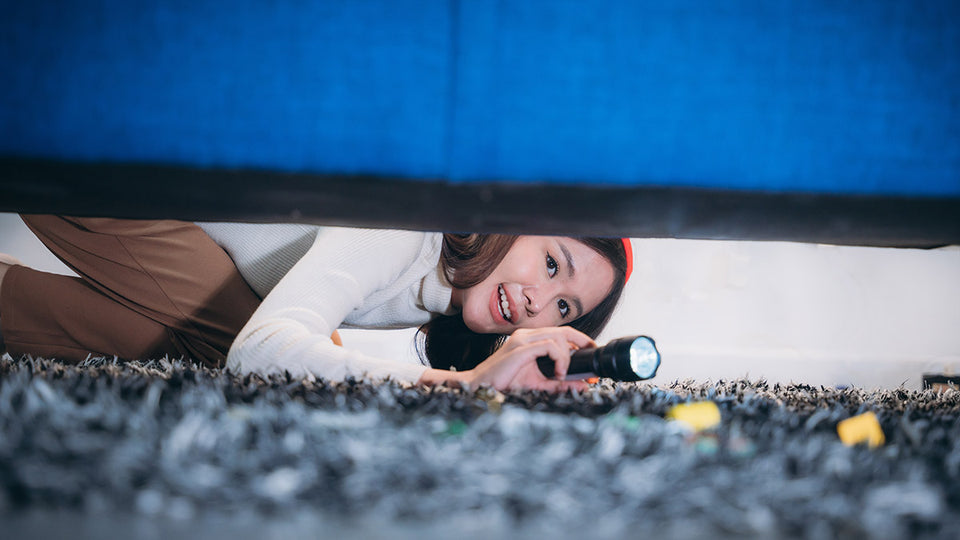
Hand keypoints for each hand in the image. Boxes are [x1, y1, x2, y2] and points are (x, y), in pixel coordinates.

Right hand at [421, 327, 596, 391]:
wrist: (479, 385)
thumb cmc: (503, 382)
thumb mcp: (537, 383)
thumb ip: (558, 383)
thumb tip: (582, 385)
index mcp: (530, 339)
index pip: (561, 332)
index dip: (579, 339)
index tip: (591, 352)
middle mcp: (527, 335)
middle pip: (564, 330)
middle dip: (583, 341)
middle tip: (591, 356)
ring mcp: (523, 339)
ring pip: (559, 337)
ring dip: (567, 357)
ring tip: (561, 374)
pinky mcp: (522, 348)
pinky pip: (550, 346)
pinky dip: (559, 359)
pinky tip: (556, 373)